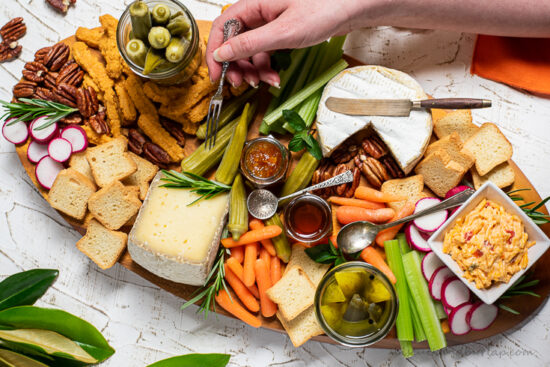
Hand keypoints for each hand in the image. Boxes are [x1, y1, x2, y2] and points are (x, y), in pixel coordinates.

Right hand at [206, 0, 361, 87]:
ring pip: (250, 50)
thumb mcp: (283, 32)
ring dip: (253, 69)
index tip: (216, 75)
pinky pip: (265, 52)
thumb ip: (250, 44)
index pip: (223, 27)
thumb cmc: (323, 10)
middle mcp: (258, 12)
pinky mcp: (281, 32)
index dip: (215, 52)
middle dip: (235, 65)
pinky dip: (267, 67)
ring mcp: (270, 23)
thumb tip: (222, 54)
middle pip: (234, 41)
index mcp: (253, 4)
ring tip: (263, 82)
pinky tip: (274, 78)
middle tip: (239, 84)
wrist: (352, 7)